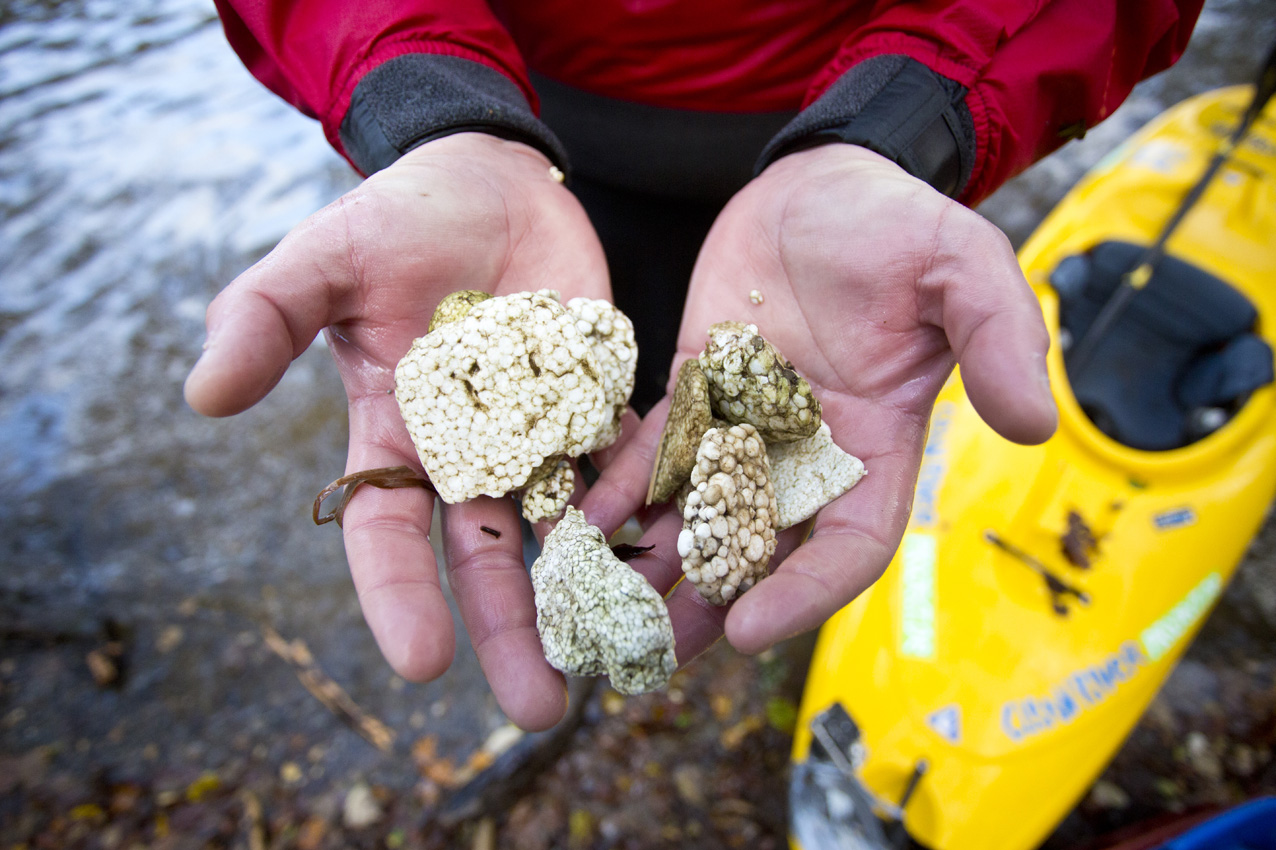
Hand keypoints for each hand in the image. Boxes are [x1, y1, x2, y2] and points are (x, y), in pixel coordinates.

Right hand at [185, 134, 609, 729]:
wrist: (491, 180)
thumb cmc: (397, 218)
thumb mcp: (319, 259)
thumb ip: (262, 317)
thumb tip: (201, 396)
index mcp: (396, 437)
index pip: (389, 535)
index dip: (399, 597)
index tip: (421, 663)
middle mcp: (470, 453)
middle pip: (490, 558)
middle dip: (513, 632)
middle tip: (543, 707)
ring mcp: (542, 432)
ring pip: (568, 529)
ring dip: (598, 591)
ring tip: (633, 654)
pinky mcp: (599, 401)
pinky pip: (629, 464)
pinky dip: (652, 510)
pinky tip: (682, 562)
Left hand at [583, 144, 1055, 662]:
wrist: (829, 180)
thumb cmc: (901, 225)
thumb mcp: (966, 269)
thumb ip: (1001, 339)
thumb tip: (1036, 425)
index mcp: (877, 447)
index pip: (848, 545)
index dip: (804, 593)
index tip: (750, 631)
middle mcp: (807, 455)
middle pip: (759, 551)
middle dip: (707, 605)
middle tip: (647, 651)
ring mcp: (744, 427)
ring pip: (696, 514)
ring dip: (652, 566)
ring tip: (595, 610)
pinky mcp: (694, 390)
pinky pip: (652, 451)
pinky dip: (618, 487)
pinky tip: (574, 521)